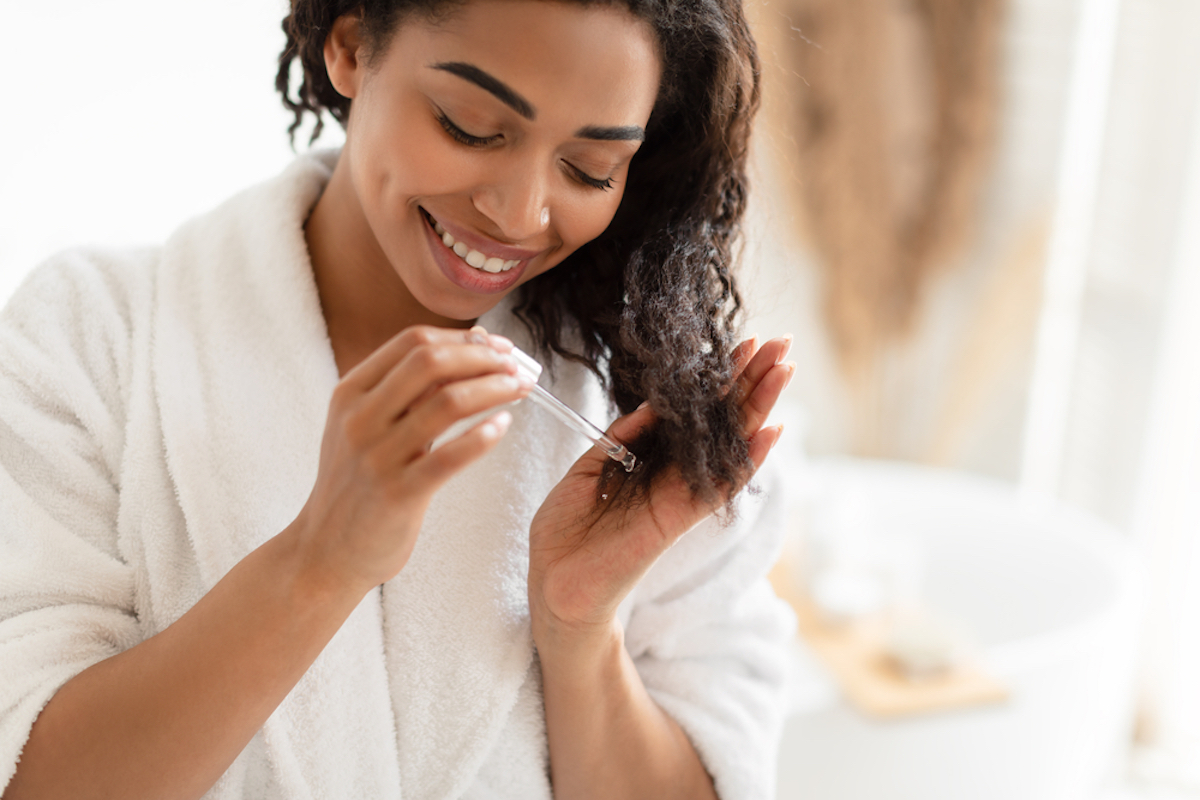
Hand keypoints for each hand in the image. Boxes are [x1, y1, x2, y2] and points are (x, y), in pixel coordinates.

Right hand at [292, 325, 533, 594]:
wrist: (324, 550)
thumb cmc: (357, 484)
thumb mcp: (365, 426)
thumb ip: (406, 393)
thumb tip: (468, 353)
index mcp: (351, 392)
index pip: (412, 342)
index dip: (462, 338)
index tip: (496, 345)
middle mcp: (360, 418)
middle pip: (431, 362)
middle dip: (482, 357)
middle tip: (517, 366)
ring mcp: (378, 456)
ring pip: (447, 403)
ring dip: (494, 389)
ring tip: (520, 389)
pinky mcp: (398, 494)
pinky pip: (450, 457)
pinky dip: (483, 436)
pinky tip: (503, 425)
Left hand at [527, 335, 793, 642]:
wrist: (554, 580)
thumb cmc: (567, 529)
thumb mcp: (590, 466)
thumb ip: (623, 435)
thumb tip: (654, 404)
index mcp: (652, 455)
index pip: (695, 409)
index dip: (719, 377)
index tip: (745, 344)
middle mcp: (675, 471)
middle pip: (724, 419)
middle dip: (752, 380)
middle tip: (783, 343)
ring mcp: (682, 493)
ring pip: (732, 443)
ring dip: (760, 405)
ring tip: (785, 369)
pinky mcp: (680, 517)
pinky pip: (721, 484)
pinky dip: (748, 459)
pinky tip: (772, 430)